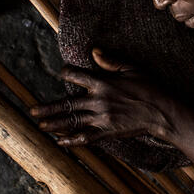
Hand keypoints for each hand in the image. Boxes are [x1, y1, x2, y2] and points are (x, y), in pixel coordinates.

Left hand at [30, 49, 180, 145]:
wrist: (161, 112)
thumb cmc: (149, 88)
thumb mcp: (132, 69)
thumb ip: (110, 61)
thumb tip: (93, 51)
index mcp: (103, 83)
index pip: (77, 76)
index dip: (67, 73)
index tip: (62, 73)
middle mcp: (98, 101)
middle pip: (67, 103)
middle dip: (48, 108)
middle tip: (32, 110)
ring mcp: (101, 118)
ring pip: (72, 121)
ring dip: (54, 123)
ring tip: (40, 126)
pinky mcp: (107, 131)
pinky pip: (85, 137)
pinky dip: (71, 140)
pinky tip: (60, 142)